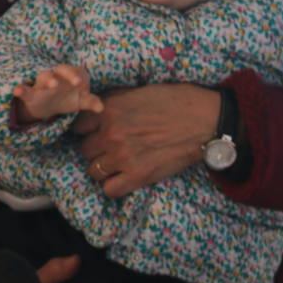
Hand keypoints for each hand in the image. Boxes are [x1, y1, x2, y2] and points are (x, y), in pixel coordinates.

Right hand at [13, 64, 102, 122]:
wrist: (48, 106)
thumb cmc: (67, 98)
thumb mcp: (80, 101)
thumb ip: (90, 102)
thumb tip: (101, 108)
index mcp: (69, 76)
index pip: (77, 71)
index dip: (80, 76)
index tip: (83, 85)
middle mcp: (56, 77)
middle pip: (61, 70)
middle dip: (69, 74)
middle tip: (77, 82)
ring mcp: (42, 85)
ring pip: (44, 77)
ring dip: (49, 79)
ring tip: (53, 84)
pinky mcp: (31, 95)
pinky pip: (25, 90)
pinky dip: (21, 89)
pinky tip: (17, 90)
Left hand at [74, 82, 218, 198]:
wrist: (204, 119)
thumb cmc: (175, 101)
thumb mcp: (138, 91)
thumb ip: (114, 101)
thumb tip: (97, 107)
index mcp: (109, 110)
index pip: (77, 125)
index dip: (86, 129)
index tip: (94, 131)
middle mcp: (111, 134)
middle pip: (84, 149)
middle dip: (95, 149)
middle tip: (109, 148)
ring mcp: (123, 156)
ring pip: (93, 170)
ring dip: (103, 168)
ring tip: (117, 163)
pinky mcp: (138, 175)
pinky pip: (110, 190)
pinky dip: (113, 186)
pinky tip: (123, 177)